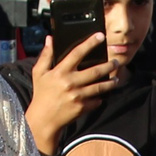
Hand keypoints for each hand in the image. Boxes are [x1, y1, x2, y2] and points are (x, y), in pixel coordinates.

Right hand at [24, 33, 118, 155]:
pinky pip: (96, 100)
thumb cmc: (41, 94)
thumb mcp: (39, 73)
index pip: (77, 52)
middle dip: (109, 65)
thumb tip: (50, 39)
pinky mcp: (82, 107)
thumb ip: (46, 55)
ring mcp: (77, 96)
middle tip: (116, 62)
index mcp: (60, 72)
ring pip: (100, 87)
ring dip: (110, 82)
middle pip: (96, 71)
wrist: (43, 119)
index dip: (90, 43)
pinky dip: (101, 97)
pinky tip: (104, 94)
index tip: (100, 36)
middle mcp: (70, 83)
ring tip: (115, 79)